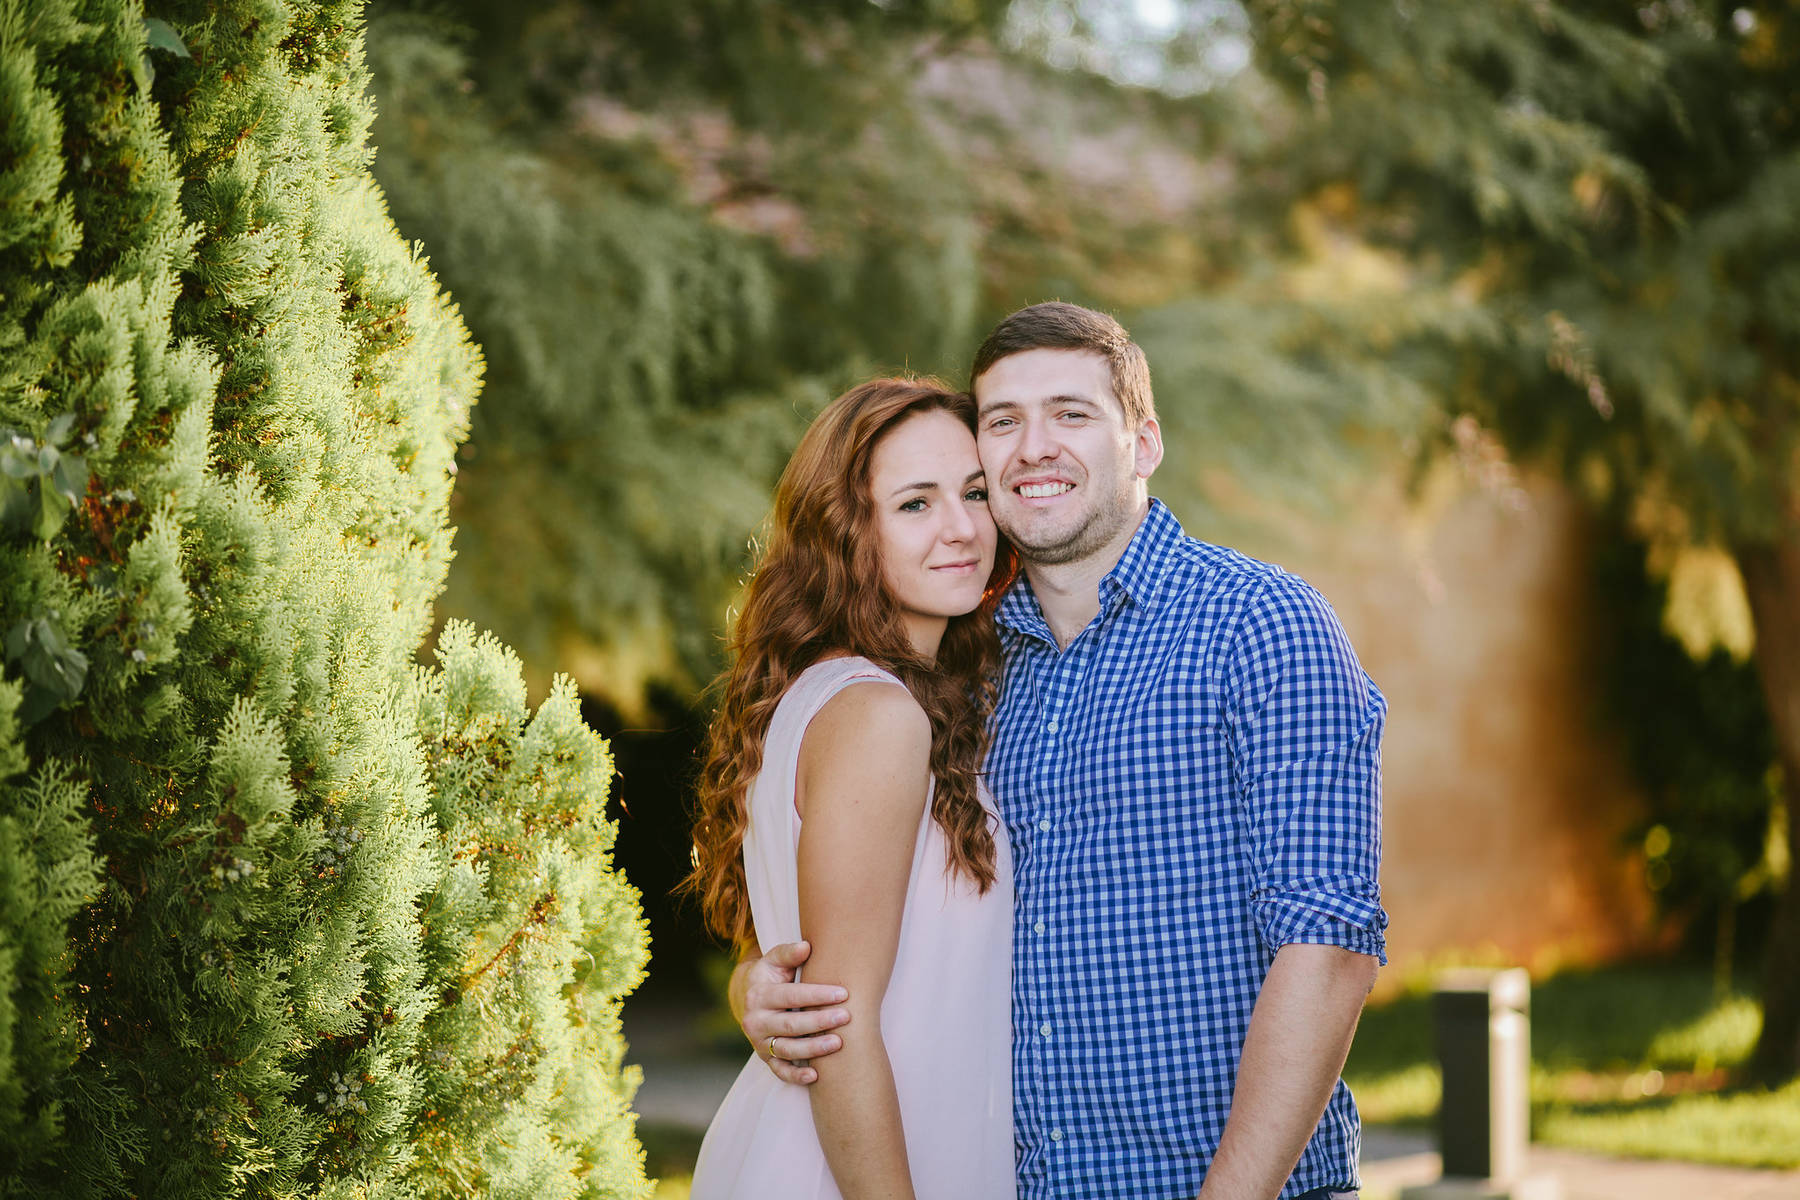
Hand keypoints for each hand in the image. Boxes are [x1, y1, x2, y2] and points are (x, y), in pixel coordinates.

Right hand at [734, 940, 851, 1084]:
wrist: (751, 998)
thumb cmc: (772, 976)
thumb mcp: (775, 961)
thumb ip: (789, 953)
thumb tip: (806, 946)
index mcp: (758, 995)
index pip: (790, 996)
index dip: (816, 995)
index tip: (843, 993)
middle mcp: (755, 1021)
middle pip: (790, 1025)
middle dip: (819, 1021)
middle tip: (846, 1016)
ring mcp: (759, 1043)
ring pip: (787, 1050)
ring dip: (813, 1049)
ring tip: (838, 1043)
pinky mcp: (765, 1058)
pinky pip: (780, 1071)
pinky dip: (796, 1076)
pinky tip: (816, 1076)